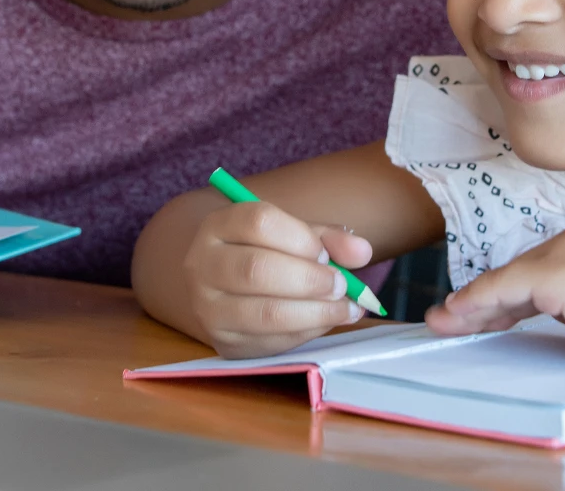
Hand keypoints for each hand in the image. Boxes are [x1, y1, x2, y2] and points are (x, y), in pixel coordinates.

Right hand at [183, 200, 373, 357]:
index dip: (301, 238)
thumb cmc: (265, 254)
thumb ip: (327, 239)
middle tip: (341, 284)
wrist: (222, 289)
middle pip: (257, 269)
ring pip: (265, 312)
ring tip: (345, 307)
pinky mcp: (224, 344)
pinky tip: (326, 321)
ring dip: (316, 312)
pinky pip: (272, 342)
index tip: (325, 254)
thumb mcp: (291, 236)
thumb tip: (362, 251)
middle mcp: (202, 265)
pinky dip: (308, 332)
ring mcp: (208, 309)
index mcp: (218, 225)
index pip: (259, 222)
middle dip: (310, 279)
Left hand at [425, 224, 564, 368]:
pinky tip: (455, 317)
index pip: (538, 271)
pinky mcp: (554, 275)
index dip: (507, 297)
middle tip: (452, 320)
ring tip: (441, 322)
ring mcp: (562, 254)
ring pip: (502, 282)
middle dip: (482, 301)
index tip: (484, 318)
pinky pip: (501, 291)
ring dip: (468, 305)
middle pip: (515, 274)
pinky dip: (474, 305)